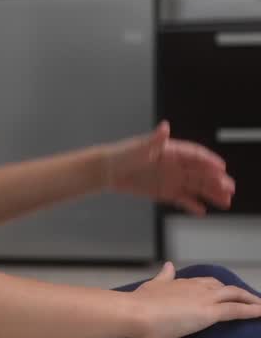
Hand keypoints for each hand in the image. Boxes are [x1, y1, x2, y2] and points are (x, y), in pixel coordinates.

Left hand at [104, 120, 234, 214]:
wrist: (108, 171)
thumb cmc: (123, 155)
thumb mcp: (139, 147)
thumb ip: (155, 139)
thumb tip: (165, 127)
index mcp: (172, 151)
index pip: (195, 155)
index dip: (209, 161)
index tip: (221, 168)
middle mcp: (175, 165)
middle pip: (201, 173)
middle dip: (216, 180)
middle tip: (229, 188)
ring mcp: (171, 178)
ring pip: (196, 187)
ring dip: (211, 193)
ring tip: (225, 201)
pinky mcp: (164, 191)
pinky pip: (182, 199)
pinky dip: (192, 204)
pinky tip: (202, 210)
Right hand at [130, 262, 260, 337]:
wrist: (135, 311)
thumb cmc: (139, 303)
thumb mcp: (152, 286)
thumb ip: (163, 277)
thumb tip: (168, 265)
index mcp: (182, 283)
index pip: (207, 283)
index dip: (219, 288)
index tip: (226, 293)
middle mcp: (197, 287)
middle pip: (224, 288)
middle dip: (238, 293)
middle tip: (250, 300)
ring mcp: (204, 299)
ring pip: (235, 295)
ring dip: (250, 301)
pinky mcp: (209, 313)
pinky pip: (236, 310)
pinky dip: (251, 311)